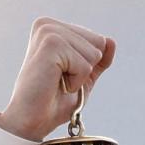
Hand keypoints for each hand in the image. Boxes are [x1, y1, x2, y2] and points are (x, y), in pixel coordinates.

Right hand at [0, 17, 115, 141]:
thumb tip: (111, 40)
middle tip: (60, 79)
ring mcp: (48, 32)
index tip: (63, 74)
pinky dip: (76, 82)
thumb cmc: (54, 100)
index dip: (87, 65)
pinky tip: (55, 84)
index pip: (98, 39)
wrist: (32, 119)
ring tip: (57, 81)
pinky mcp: (50, 44)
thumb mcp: (84, 77)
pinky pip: (85, 65)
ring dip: (80, 76)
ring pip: (94, 53)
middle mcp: (48, 24)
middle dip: (86, 68)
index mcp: (53, 27)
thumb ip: (98, 59)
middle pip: (99, 43)